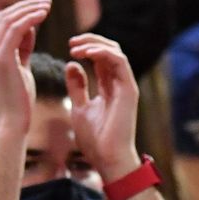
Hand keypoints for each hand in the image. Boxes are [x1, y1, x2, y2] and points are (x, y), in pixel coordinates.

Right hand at [0, 0, 51, 137]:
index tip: (39, 9)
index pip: (0, 24)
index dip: (20, 13)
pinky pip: (15, 29)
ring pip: (8, 20)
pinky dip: (29, 18)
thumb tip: (29, 31)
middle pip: (2, 17)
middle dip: (24, 7)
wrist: (10, 125)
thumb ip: (21, 50)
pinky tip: (43, 14)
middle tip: (46, 2)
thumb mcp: (20, 71)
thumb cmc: (18, 103)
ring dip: (29, 9)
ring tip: (47, 5)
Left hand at [65, 34, 140, 180]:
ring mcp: (126, 86)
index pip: (101, 58)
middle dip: (90, 41)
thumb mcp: (79, 107)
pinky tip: (86, 53)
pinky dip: (103, 53)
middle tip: (71, 42)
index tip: (68, 47)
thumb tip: (71, 65)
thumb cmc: (95, 139)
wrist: (108, 158)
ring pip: (116, 52)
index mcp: (109, 87)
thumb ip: (77, 87)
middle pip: (110, 50)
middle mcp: (120, 84)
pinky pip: (119, 62)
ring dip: (95, 44)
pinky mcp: (129, 90)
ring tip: (75, 47)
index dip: (86, 47)